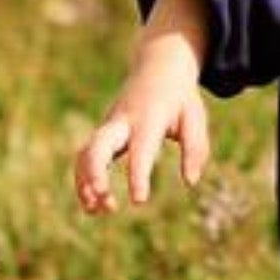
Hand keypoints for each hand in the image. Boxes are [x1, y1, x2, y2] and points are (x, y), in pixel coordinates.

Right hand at [73, 48, 208, 212]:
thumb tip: (190, 181)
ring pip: (85, 154)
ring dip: (86, 183)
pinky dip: (83, 180)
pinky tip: (93, 204)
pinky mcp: (102, 133)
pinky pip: (84, 157)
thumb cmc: (180, 98)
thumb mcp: (195, 117)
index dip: (138, 175)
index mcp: (149, 118)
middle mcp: (122, 123)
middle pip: (97, 147)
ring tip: (98, 211)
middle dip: (95, 175)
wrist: (158, 68)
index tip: (139, 201)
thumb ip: (195, 148)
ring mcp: (108, 127)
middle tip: (105, 202)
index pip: (140, 150)